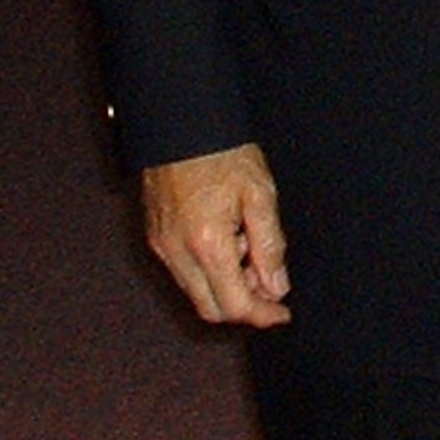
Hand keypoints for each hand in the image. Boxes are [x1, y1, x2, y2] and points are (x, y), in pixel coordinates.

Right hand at [141, 142, 290, 328]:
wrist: (181, 124)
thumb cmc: (222, 152)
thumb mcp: (260, 193)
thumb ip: (270, 245)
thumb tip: (276, 286)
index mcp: (207, 243)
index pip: (233, 304)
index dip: (262, 315)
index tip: (283, 313)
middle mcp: (177, 253)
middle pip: (211, 308)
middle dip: (244, 305)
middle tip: (271, 283)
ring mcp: (162, 247)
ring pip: (196, 293)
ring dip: (227, 286)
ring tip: (250, 246)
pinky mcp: (156, 238)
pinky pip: (184, 273)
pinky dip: (210, 271)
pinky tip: (229, 239)